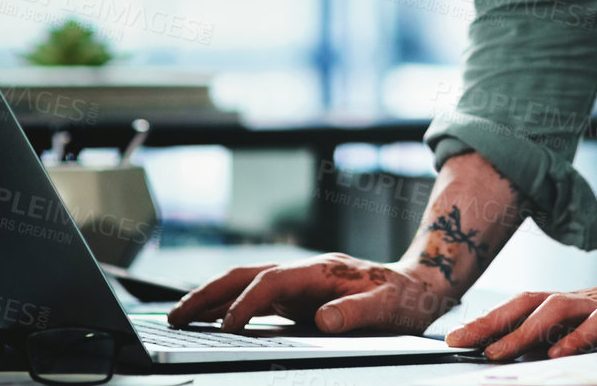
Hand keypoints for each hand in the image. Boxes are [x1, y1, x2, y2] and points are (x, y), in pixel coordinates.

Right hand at [166, 252, 454, 334]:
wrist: (421, 285)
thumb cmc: (407, 298)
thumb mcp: (391, 308)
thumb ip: (358, 312)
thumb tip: (324, 319)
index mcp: (323, 271)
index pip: (272, 282)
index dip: (247, 302)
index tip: (228, 327)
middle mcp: (306, 272)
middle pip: (247, 274)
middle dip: (209, 293)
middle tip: (175, 316)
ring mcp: (301, 282)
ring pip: (246, 282)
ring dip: (212, 297)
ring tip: (180, 317)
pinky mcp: (300, 295)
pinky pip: (257, 297)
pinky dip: (230, 306)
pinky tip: (214, 320)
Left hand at [446, 279, 596, 359]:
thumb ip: (580, 335)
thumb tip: (538, 356)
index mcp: (583, 299)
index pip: (530, 303)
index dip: (494, 317)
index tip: (459, 336)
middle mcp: (592, 297)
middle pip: (534, 302)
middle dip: (493, 322)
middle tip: (460, 343)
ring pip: (560, 309)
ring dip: (524, 332)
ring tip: (498, 353)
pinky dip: (578, 338)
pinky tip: (557, 355)